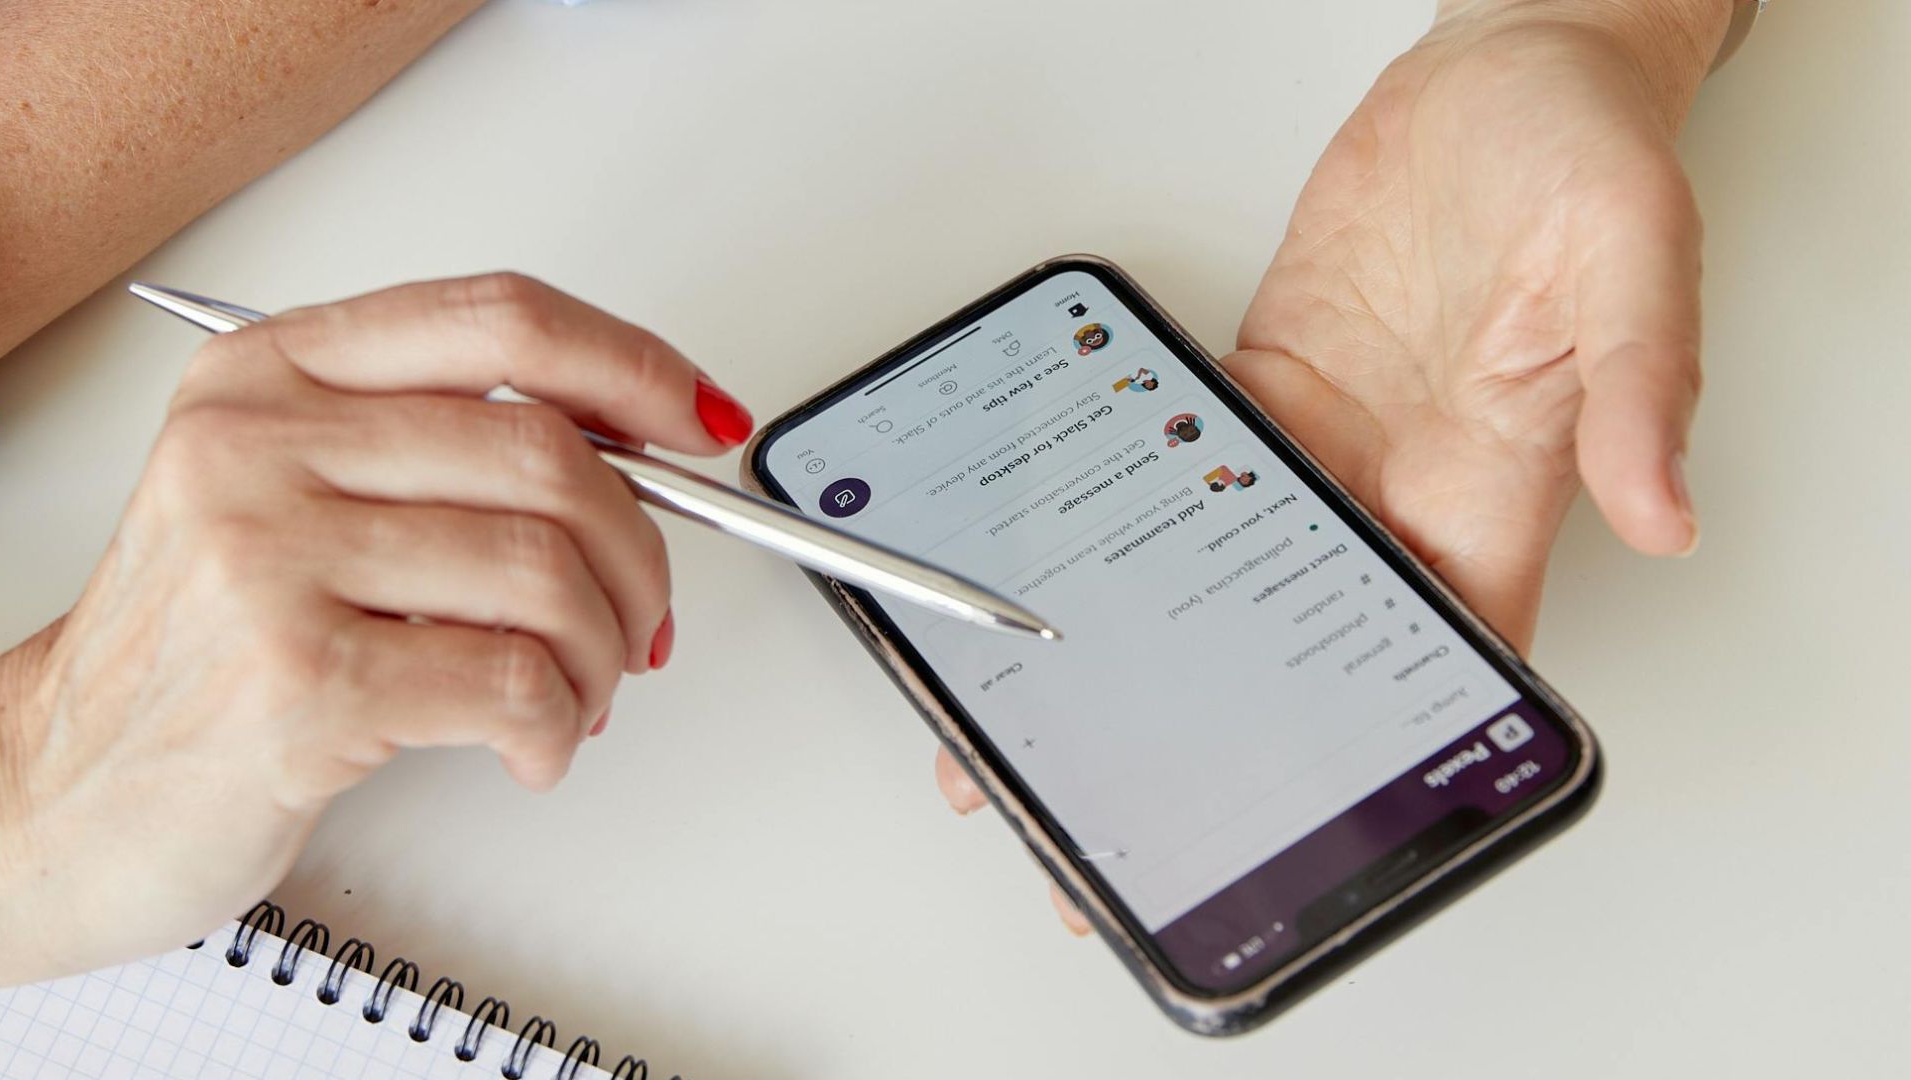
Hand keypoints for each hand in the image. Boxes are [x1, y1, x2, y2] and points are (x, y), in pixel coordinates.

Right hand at [0, 274, 753, 984]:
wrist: (58, 789)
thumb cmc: (199, 650)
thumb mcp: (288, 500)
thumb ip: (435, 450)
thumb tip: (634, 450)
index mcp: (269, 375)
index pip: (502, 319)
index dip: (632, 366)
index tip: (699, 421)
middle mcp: (259, 447)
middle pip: (549, 454)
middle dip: (640, 550)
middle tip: (639, 614)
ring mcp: (271, 561)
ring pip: (548, 573)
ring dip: (604, 653)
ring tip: (579, 693)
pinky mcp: (299, 684)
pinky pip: (515, 683)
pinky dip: (561, 727)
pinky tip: (534, 746)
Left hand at [933, 0, 1730, 932]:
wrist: (1504, 73)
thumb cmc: (1581, 153)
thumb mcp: (1630, 256)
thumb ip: (1636, 384)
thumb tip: (1663, 510)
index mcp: (1495, 491)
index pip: (1437, 661)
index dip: (1373, 760)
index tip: (1295, 836)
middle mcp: (1401, 491)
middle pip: (1298, 652)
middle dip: (1211, 740)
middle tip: (1113, 822)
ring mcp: (1330, 447)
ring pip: (1224, 581)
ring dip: (1142, 648)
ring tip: (1044, 717)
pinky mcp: (1271, 390)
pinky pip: (1190, 473)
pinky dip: (1128, 523)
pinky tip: (1064, 570)